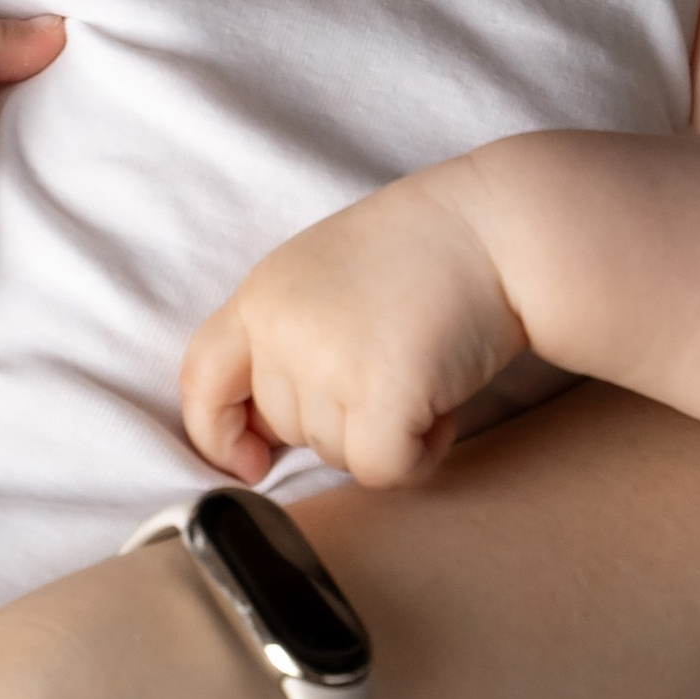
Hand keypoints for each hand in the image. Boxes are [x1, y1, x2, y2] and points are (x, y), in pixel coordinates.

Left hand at [181, 162, 527, 489]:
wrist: (499, 228)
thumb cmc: (425, 249)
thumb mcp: (323, 276)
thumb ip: (286, 336)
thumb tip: (264, 433)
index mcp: (261, 296)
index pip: (200, 379)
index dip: (216, 432)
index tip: (252, 459)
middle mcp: (281, 330)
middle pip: (287, 429)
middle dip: (341, 418)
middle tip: (394, 364)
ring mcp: (327, 363)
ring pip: (336, 454)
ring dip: (384, 432)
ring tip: (422, 371)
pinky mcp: (383, 393)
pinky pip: (381, 470)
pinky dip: (418, 457)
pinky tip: (443, 412)